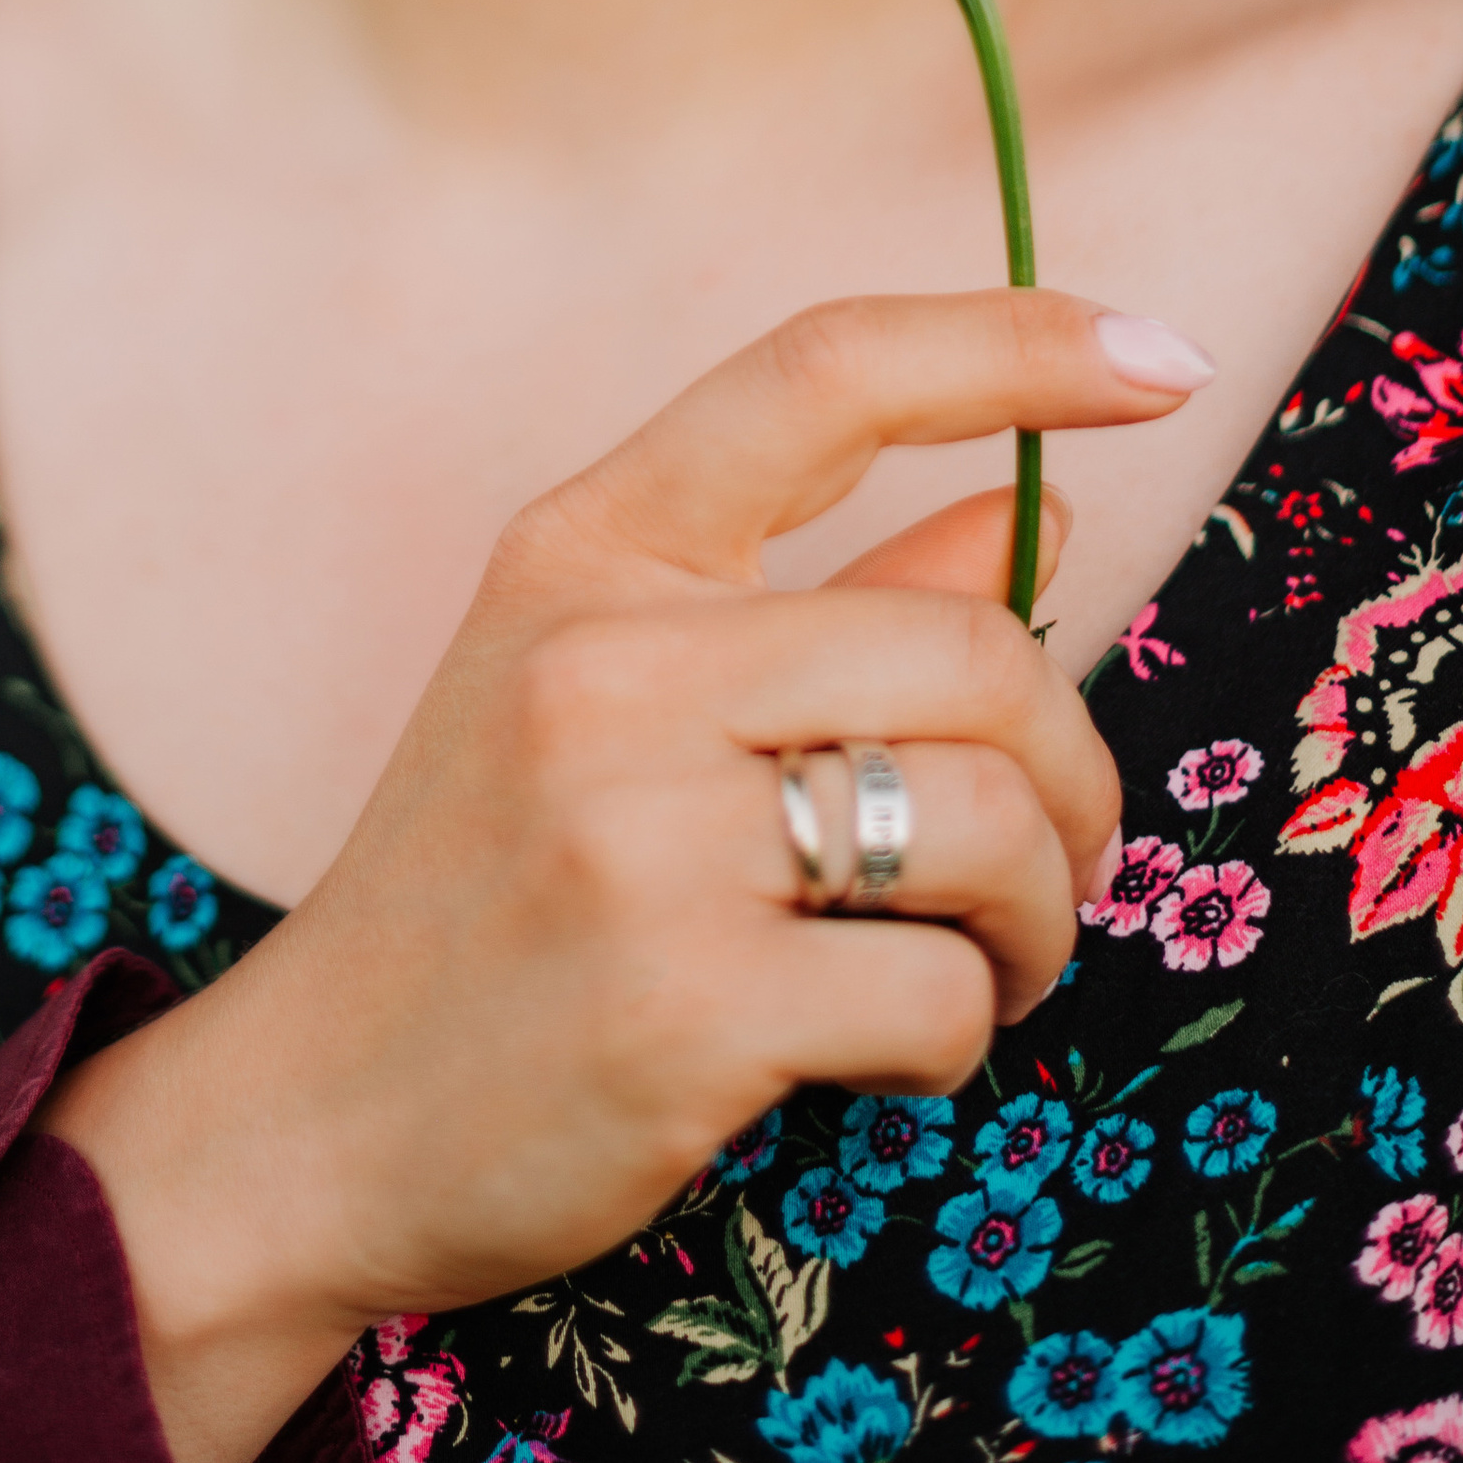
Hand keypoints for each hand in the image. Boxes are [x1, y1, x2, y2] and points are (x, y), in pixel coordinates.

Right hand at [43, 287, 1205, 1462]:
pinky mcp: (681, 1009)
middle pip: (976, 649)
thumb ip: (828, 594)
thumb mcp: (608, 693)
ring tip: (974, 962)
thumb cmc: (487, 888)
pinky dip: (956, 1035)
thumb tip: (1035, 510)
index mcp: (585, 548)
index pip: (822, 374)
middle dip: (1071, 773)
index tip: (1153, 359)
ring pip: (988, 823)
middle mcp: (604, 662)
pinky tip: (877, 1052)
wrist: (308, 1117)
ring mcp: (635, 833)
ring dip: (1035, 918)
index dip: (1009, 345)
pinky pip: (939, 995)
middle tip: (1050, 861)